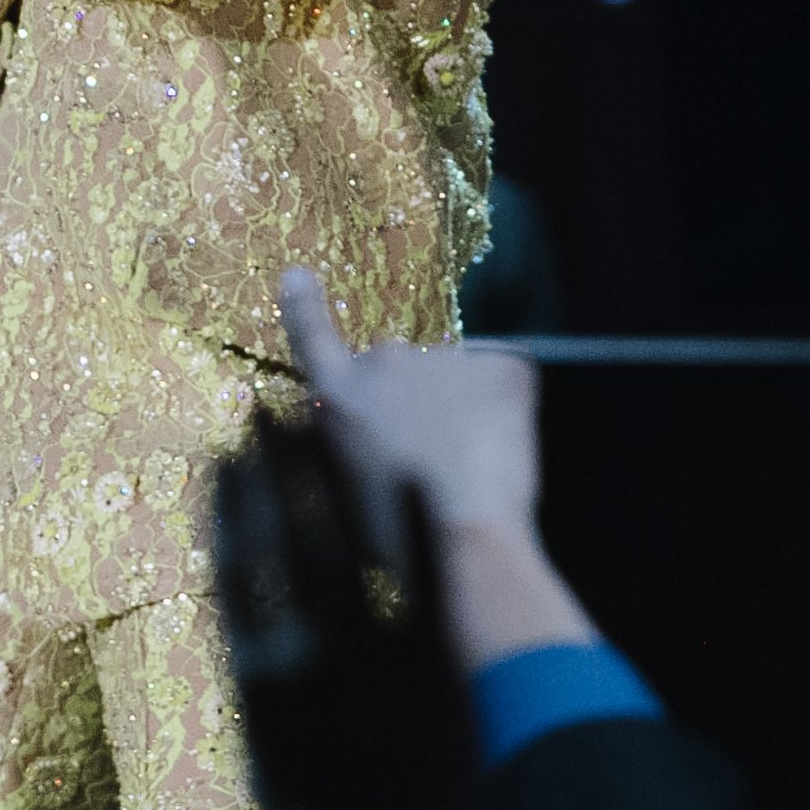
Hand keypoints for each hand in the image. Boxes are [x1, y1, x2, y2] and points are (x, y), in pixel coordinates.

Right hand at [277, 267, 539, 537]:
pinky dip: (510, 411)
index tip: (299, 275)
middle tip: (434, 456)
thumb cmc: (395, 531)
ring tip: (473, 465)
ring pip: (458, 380)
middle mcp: (383, 360)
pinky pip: (508, 380)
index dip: (305, 304)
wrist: (460, 533)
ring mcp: (444, 356)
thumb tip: (374, 437)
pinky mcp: (502, 366)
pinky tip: (504, 450)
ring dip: (464, 408)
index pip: (312, 335)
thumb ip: (349, 443)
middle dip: (418, 401)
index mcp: (337, 393)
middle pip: (403, 369)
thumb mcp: (345, 486)